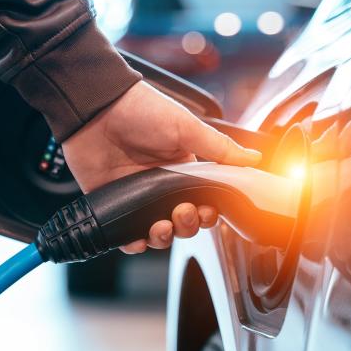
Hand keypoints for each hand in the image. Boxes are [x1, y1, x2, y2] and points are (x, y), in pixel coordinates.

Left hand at [62, 81, 260, 253]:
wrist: (96, 107)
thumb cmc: (141, 110)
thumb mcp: (187, 128)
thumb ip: (220, 149)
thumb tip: (254, 158)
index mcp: (183, 168)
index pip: (203, 202)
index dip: (209, 212)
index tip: (208, 210)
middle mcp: (160, 185)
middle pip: (182, 222)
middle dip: (188, 225)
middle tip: (183, 211)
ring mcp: (136, 196)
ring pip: (157, 232)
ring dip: (164, 237)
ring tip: (162, 224)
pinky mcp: (112, 204)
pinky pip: (125, 235)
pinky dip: (133, 243)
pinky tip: (139, 237)